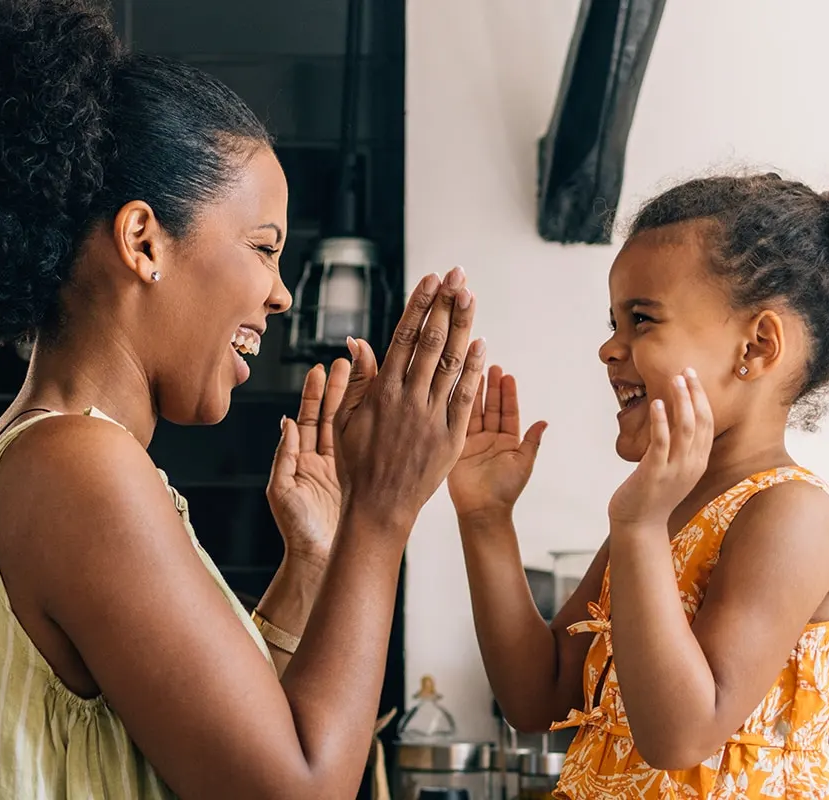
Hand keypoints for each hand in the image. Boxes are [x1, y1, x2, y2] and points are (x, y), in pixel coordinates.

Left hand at [268, 360, 352, 560]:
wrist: (319, 559)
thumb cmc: (296, 529)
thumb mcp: (282, 491)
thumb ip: (283, 457)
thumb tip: (285, 422)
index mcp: (301, 459)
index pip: (307, 417)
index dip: (314, 393)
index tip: (321, 368)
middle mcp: (322, 459)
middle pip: (330, 415)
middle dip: (338, 388)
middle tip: (348, 363)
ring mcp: (343, 468)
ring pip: (350, 428)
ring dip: (357, 403)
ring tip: (367, 377)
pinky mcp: (359, 479)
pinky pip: (365, 449)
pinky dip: (372, 428)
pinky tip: (383, 409)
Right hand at [337, 268, 487, 530]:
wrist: (379, 509)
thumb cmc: (357, 465)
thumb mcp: (345, 420)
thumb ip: (358, 380)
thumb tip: (358, 341)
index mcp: (382, 392)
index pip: (404, 337)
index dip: (419, 305)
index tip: (430, 280)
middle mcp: (408, 400)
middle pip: (431, 342)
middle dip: (445, 305)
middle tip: (457, 275)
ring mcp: (431, 418)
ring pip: (450, 363)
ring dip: (462, 327)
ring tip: (470, 296)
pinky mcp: (450, 438)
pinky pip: (465, 398)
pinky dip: (473, 370)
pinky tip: (482, 344)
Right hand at [448, 366, 546, 519]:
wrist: (482, 509)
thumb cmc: (505, 490)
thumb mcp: (523, 464)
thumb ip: (532, 442)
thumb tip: (544, 422)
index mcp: (509, 441)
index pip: (509, 413)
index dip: (508, 394)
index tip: (508, 376)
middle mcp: (491, 438)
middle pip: (491, 407)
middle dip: (492, 387)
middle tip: (491, 366)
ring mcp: (473, 441)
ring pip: (475, 411)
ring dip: (475, 393)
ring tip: (474, 372)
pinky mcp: (457, 446)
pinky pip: (458, 423)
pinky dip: (458, 407)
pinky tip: (457, 390)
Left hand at [608, 369, 713, 528]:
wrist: (639, 524)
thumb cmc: (653, 493)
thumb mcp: (673, 468)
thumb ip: (678, 446)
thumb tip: (672, 416)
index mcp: (698, 461)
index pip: (707, 424)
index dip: (701, 398)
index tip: (692, 377)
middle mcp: (691, 464)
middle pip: (700, 422)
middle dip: (694, 394)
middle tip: (685, 371)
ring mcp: (675, 470)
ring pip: (684, 429)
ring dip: (680, 401)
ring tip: (673, 380)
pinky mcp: (655, 474)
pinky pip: (661, 443)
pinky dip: (660, 421)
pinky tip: (656, 404)